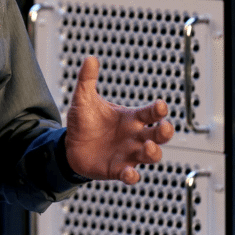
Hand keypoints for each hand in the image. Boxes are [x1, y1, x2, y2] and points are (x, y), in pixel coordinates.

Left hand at [64, 56, 173, 184]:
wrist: (69, 146)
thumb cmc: (84, 122)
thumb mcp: (83, 100)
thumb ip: (88, 80)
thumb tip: (90, 59)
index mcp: (131, 118)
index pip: (151, 113)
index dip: (159, 110)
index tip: (160, 106)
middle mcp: (134, 136)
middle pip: (159, 135)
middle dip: (165, 132)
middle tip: (163, 127)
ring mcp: (128, 154)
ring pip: (151, 156)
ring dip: (153, 153)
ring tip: (148, 147)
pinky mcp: (117, 169)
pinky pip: (131, 175)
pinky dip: (132, 176)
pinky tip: (130, 173)